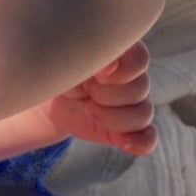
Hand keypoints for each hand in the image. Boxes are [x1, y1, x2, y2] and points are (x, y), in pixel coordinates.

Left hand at [45, 41, 156, 155]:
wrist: (48, 92)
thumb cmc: (59, 66)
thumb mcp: (67, 57)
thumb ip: (89, 53)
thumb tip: (111, 64)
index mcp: (121, 52)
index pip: (139, 59)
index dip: (121, 71)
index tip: (96, 75)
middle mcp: (134, 77)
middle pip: (140, 89)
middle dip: (107, 95)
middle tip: (86, 90)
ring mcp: (134, 103)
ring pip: (143, 114)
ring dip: (112, 118)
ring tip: (88, 109)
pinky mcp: (129, 128)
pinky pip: (148, 138)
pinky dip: (139, 142)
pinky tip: (122, 142)